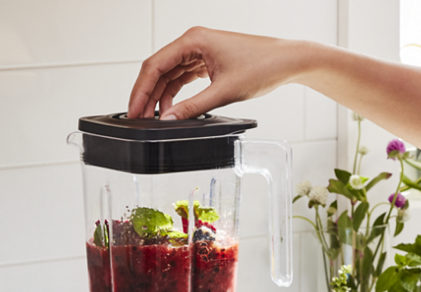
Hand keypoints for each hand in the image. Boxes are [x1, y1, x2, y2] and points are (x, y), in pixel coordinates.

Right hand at [127, 27, 306, 119]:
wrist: (287, 61)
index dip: (140, 91)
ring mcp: (200, 51)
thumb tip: (169, 121)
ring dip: (160, 96)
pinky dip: (176, 94)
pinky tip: (171, 110)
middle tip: (137, 119)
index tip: (133, 111)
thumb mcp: (224, 92)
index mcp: (193, 40)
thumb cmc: (263, 66)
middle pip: (159, 70)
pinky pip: (184, 78)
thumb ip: (194, 108)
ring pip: (170, 75)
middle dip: (146, 95)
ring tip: (152, 119)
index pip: (155, 65)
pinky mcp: (208, 62)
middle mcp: (194, 42)